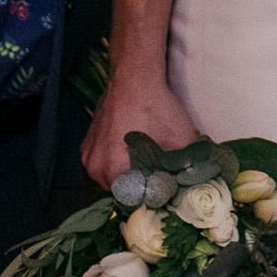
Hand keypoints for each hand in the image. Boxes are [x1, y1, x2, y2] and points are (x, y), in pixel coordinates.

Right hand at [83, 73, 198, 186]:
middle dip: (140, 186)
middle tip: (159, 174)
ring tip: (147, 159)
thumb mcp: (181, 142)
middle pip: (121, 191)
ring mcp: (88, 155)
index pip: (133, 200)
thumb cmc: (157, 107)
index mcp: (113, 171)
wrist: (135, 76)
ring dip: (128, 173)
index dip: (152, 195)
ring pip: (111, 177)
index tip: (165, 187)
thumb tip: (188, 186)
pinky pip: (104, 163)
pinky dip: (117, 160)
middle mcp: (94, 167)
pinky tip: (133, 148)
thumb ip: (183, 169)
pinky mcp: (88, 142)